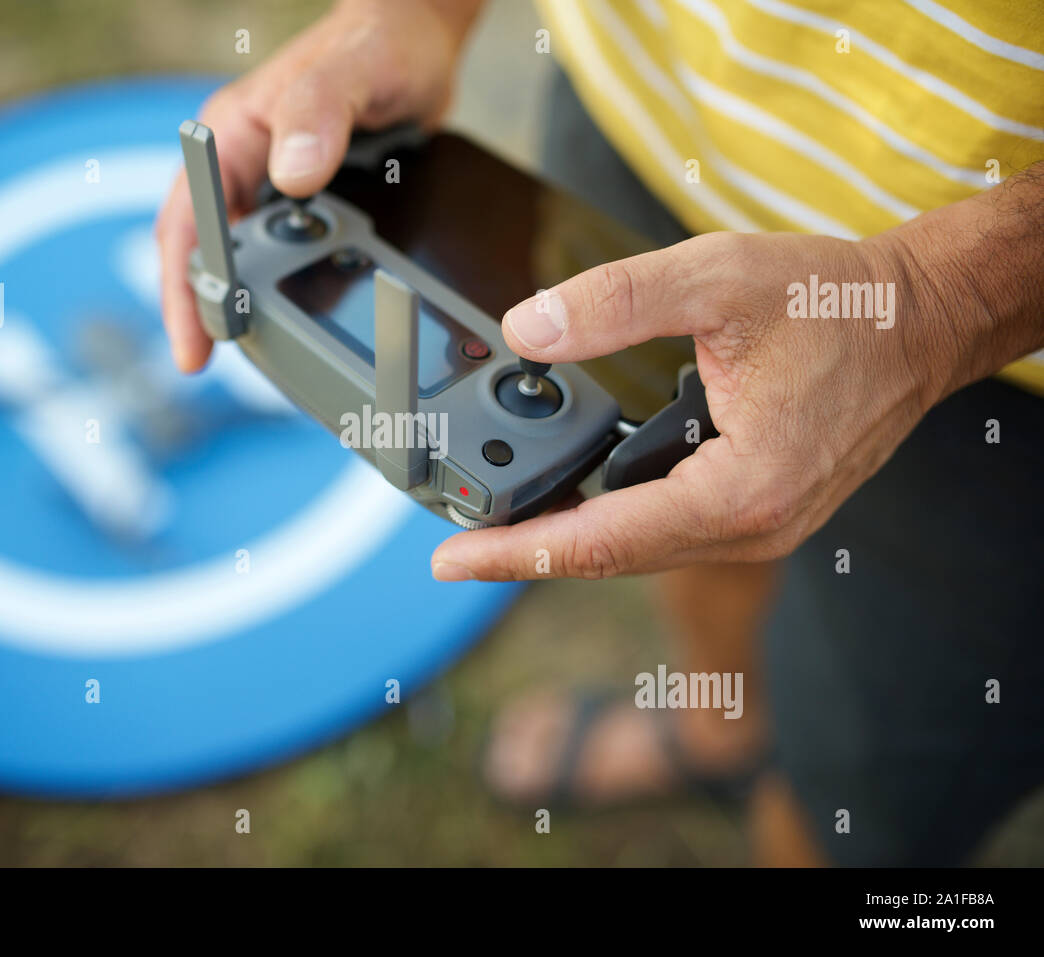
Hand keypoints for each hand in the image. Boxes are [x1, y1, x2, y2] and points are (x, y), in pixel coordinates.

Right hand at [155, 0, 480, 371]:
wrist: (416, 44)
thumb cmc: (376, 44)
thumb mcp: (348, 73)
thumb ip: (320, 113)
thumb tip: (294, 175)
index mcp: (233, 135)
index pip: (188, 222)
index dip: (184, 287)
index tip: (192, 340)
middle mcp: (246, 166)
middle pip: (205, 252)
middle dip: (201, 309)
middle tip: (205, 361)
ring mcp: (276, 188)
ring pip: (246, 259)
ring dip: (245, 303)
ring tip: (258, 354)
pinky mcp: (311, 203)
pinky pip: (289, 255)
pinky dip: (290, 289)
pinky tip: (307, 319)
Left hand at [430, 229, 967, 580]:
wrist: (917, 321)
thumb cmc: (834, 303)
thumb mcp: (717, 279)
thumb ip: (616, 300)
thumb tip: (528, 328)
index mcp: (739, 490)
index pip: (601, 540)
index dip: (516, 552)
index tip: (450, 560)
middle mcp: (751, 527)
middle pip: (611, 557)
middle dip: (527, 549)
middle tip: (453, 542)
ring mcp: (759, 528)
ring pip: (638, 549)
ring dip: (567, 538)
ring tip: (496, 522)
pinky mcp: (760, 512)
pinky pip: (668, 531)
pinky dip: (612, 520)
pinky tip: (572, 500)